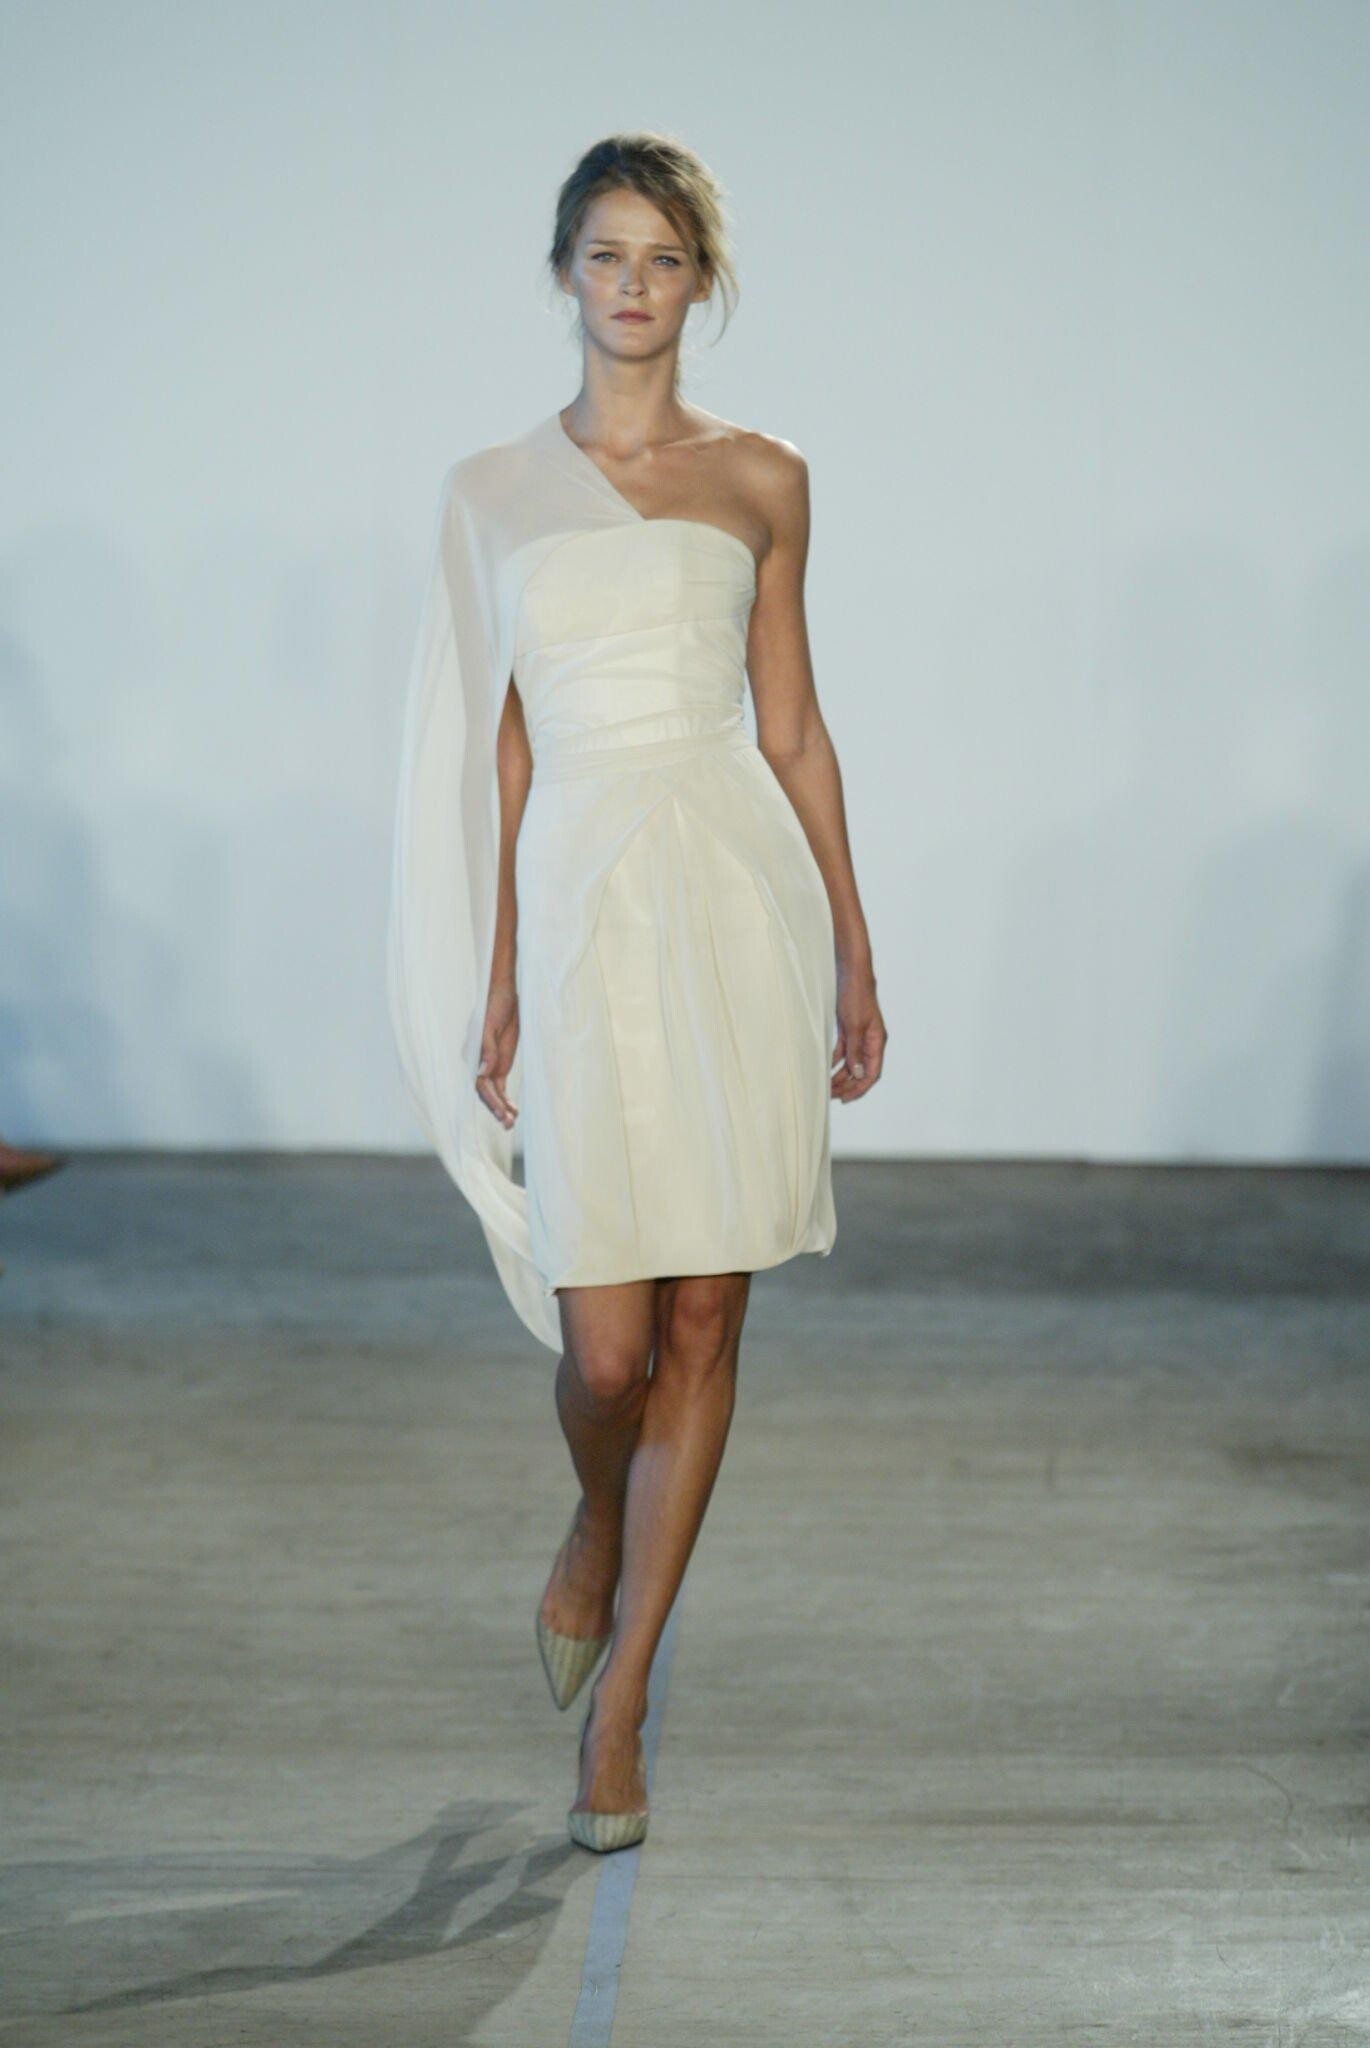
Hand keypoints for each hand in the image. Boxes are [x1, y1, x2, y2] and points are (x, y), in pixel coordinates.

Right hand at [476, 978, 519, 1127]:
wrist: (503, 994)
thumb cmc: (494, 1006)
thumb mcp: (491, 1026)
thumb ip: (488, 1049)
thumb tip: (482, 1072)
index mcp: (473, 1056)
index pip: (479, 1084)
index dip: (490, 1100)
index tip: (501, 1112)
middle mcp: (478, 1064)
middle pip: (486, 1093)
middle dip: (496, 1109)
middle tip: (508, 1124)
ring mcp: (489, 1065)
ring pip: (493, 1093)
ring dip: (501, 1108)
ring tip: (512, 1124)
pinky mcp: (499, 1065)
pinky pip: (500, 1087)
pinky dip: (506, 1099)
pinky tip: (515, 1111)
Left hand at [831, 959, 885, 1103]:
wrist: (851, 973)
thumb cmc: (856, 995)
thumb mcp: (854, 1026)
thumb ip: (855, 1051)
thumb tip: (858, 1074)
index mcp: (877, 1042)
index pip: (872, 1073)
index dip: (860, 1088)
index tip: (845, 1099)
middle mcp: (870, 1041)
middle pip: (861, 1071)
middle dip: (848, 1085)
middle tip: (832, 1095)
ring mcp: (860, 1035)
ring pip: (851, 1062)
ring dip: (840, 1075)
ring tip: (827, 1086)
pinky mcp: (849, 1029)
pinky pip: (844, 1051)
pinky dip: (836, 1060)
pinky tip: (826, 1067)